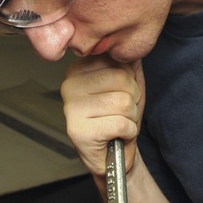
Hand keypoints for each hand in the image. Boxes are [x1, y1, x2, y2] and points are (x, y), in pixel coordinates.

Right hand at [61, 57, 145, 176]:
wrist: (113, 158)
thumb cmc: (118, 120)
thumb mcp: (127, 87)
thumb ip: (129, 65)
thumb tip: (132, 45)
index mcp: (78, 70)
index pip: (118, 62)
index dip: (130, 81)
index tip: (120, 95)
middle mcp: (69, 86)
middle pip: (122, 80)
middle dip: (132, 100)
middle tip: (121, 114)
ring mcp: (71, 108)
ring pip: (123, 102)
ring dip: (130, 118)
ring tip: (119, 124)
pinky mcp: (78, 131)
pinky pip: (120, 123)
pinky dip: (128, 133)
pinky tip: (117, 136)